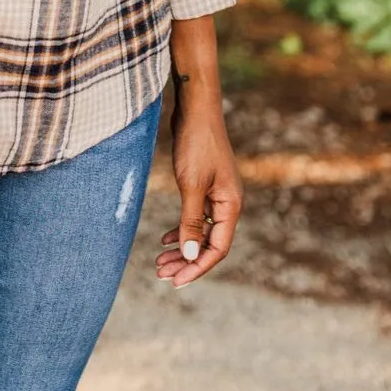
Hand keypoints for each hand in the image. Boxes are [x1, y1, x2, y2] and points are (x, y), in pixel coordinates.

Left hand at [156, 92, 243, 288]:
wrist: (197, 108)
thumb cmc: (196, 144)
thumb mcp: (191, 185)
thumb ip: (191, 221)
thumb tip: (190, 255)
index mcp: (230, 206)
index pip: (217, 249)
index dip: (197, 267)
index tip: (176, 282)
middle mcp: (228, 203)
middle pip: (209, 243)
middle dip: (186, 261)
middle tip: (161, 275)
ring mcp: (217, 194)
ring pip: (201, 231)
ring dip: (183, 247)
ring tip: (160, 262)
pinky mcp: (205, 185)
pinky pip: (196, 217)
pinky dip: (182, 229)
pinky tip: (166, 238)